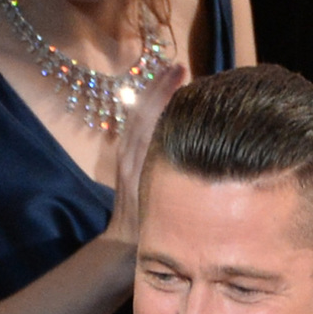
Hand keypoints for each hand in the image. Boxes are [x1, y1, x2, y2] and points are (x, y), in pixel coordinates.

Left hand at [104, 62, 187, 246]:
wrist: (121, 247)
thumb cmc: (148, 231)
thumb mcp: (162, 203)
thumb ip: (171, 175)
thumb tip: (191, 145)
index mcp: (139, 160)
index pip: (151, 117)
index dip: (165, 93)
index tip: (182, 72)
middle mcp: (130, 155)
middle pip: (143, 111)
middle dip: (159, 87)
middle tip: (179, 67)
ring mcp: (126, 158)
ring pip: (137, 118)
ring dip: (153, 95)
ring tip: (171, 76)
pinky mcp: (126, 162)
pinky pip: (136, 128)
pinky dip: (148, 111)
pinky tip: (161, 103)